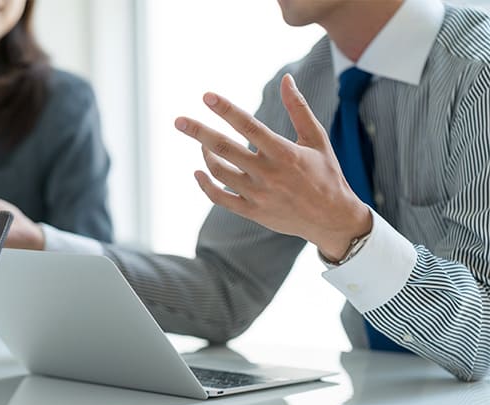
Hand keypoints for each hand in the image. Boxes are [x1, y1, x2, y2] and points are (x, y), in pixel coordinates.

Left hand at [175, 74, 371, 261]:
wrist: (332, 219)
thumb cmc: (326, 173)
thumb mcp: (317, 139)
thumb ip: (298, 108)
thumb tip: (286, 79)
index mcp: (284, 153)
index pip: (248, 126)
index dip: (226, 110)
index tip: (207, 96)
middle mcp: (268, 174)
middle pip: (224, 149)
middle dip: (199, 133)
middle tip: (178, 120)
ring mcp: (258, 195)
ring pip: (220, 172)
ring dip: (206, 156)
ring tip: (202, 145)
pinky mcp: (252, 211)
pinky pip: (220, 198)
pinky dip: (206, 185)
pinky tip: (199, 172)